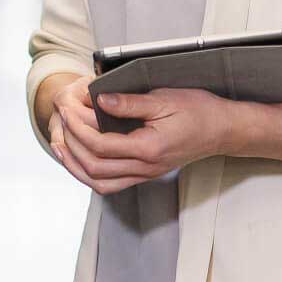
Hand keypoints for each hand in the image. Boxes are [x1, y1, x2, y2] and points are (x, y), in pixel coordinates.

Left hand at [48, 80, 236, 194]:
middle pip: (95, 168)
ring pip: (100, 183)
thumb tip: (99, 99)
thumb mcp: (164, 98)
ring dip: (75, 165)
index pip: (102, 146)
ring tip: (59, 144)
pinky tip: (79, 156)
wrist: (222, 130)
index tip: (67, 108)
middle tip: (59, 122)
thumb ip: (130, 102)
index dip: (78, 128)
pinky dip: (89, 173)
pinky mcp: (146, 174)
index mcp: (149, 148)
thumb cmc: (198, 111)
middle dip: (71, 145)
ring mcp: (146, 174)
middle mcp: (146, 168)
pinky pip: (111, 183)